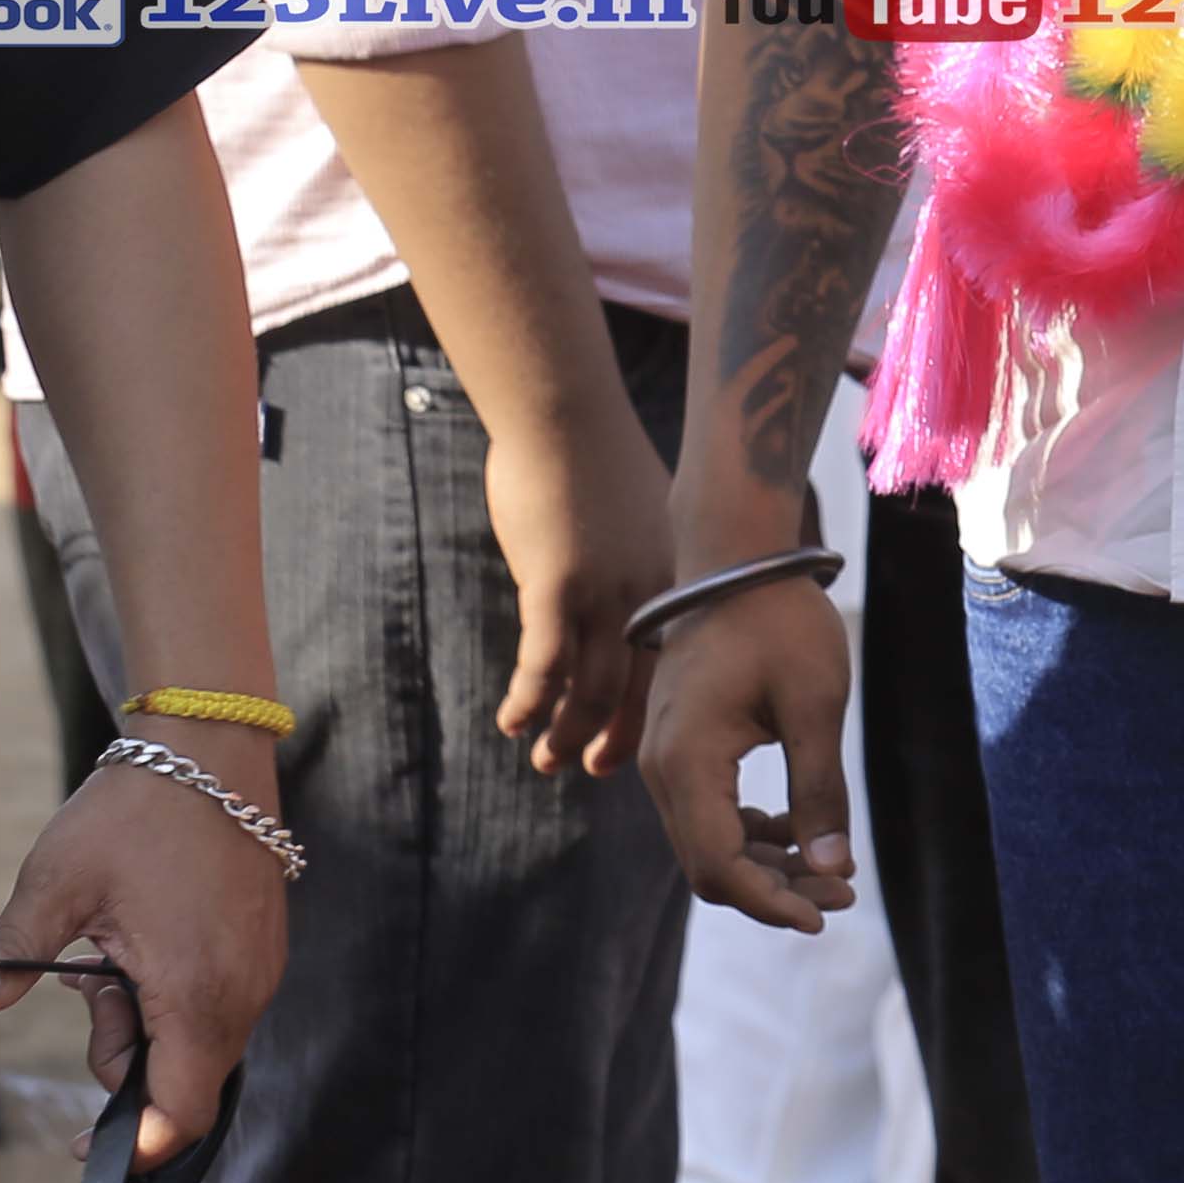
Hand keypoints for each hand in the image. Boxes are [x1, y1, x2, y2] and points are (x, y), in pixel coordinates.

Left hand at [0, 736, 292, 1169]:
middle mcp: (243, 992)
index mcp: (196, 992)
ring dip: (147, 1023)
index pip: (181, 1114)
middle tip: (88, 986)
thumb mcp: (57, 882)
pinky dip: (174, 998)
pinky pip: (218, 1007)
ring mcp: (260, 970)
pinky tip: (144, 942)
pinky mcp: (262, 950)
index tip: (85, 1145)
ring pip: (200, 1044)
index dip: (138, 1148)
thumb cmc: (136, 813)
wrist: (212, 749)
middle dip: (125, 1058)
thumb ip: (10, 953)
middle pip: (182, 1082)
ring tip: (114, 953)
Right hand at [485, 389, 672, 777]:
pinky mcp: (556, 585)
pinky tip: (512, 722)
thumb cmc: (592, 459)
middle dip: (617, 734)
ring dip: (567, 732)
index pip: (671, 660)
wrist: (565, 415)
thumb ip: (635, 560)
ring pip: (592, 688)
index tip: (638, 734)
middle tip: (594, 767)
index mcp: (671, 577)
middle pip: (641, 685)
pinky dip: (529, 702)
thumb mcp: (633, 515)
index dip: (654, 704)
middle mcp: (647, 592)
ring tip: (545, 760)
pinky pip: (544, 665)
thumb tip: (624, 590)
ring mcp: (605, 591)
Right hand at [635, 570, 858, 931]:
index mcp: (687, 762)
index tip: (824, 916)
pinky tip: (799, 834)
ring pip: (708, 844)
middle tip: (842, 896)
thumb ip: (820, 790)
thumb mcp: (815, 706)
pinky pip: (709, 815)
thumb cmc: (782, 625)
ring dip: (766, 867)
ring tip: (833, 875)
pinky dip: (751, 836)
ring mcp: (666, 762)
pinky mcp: (682, 752)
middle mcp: (663, 770)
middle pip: (709, 865)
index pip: (717, 865)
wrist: (739, 565)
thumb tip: (831, 868)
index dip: (769, 902)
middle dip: (774, 890)